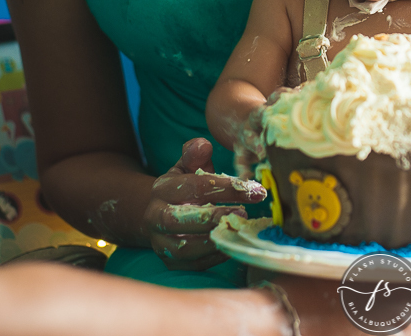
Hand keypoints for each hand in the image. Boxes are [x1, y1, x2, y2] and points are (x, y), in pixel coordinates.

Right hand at [143, 138, 266, 269]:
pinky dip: (215, 257)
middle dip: (215, 216)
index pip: (194, 187)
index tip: (255, 190)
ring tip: (240, 229)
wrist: (160, 215)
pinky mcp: (170, 262)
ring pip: (184, 247)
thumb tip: (203, 145)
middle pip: (179, 219)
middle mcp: (155, 217)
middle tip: (245, 213)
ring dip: (215, 240)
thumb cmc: (183, 188)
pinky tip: (234, 243)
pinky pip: (193, 264)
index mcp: (162, 189)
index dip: (226, 188)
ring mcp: (160, 242)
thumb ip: (195, 155)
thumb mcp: (187, 167)